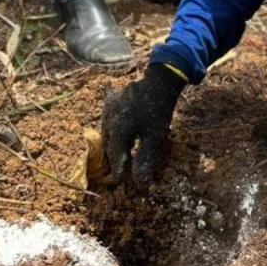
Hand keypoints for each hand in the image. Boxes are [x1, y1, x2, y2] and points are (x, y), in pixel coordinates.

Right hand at [103, 64, 185, 181]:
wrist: (159, 82)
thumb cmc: (157, 112)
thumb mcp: (154, 138)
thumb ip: (144, 160)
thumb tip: (139, 182)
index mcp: (116, 131)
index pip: (114, 155)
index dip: (117, 168)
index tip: (119, 178)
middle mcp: (108, 120)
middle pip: (109, 144)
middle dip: (114, 156)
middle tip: (119, 168)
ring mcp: (108, 109)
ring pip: (107, 131)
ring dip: (113, 143)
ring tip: (120, 152)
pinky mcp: (111, 101)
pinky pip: (109, 119)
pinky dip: (113, 128)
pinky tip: (120, 131)